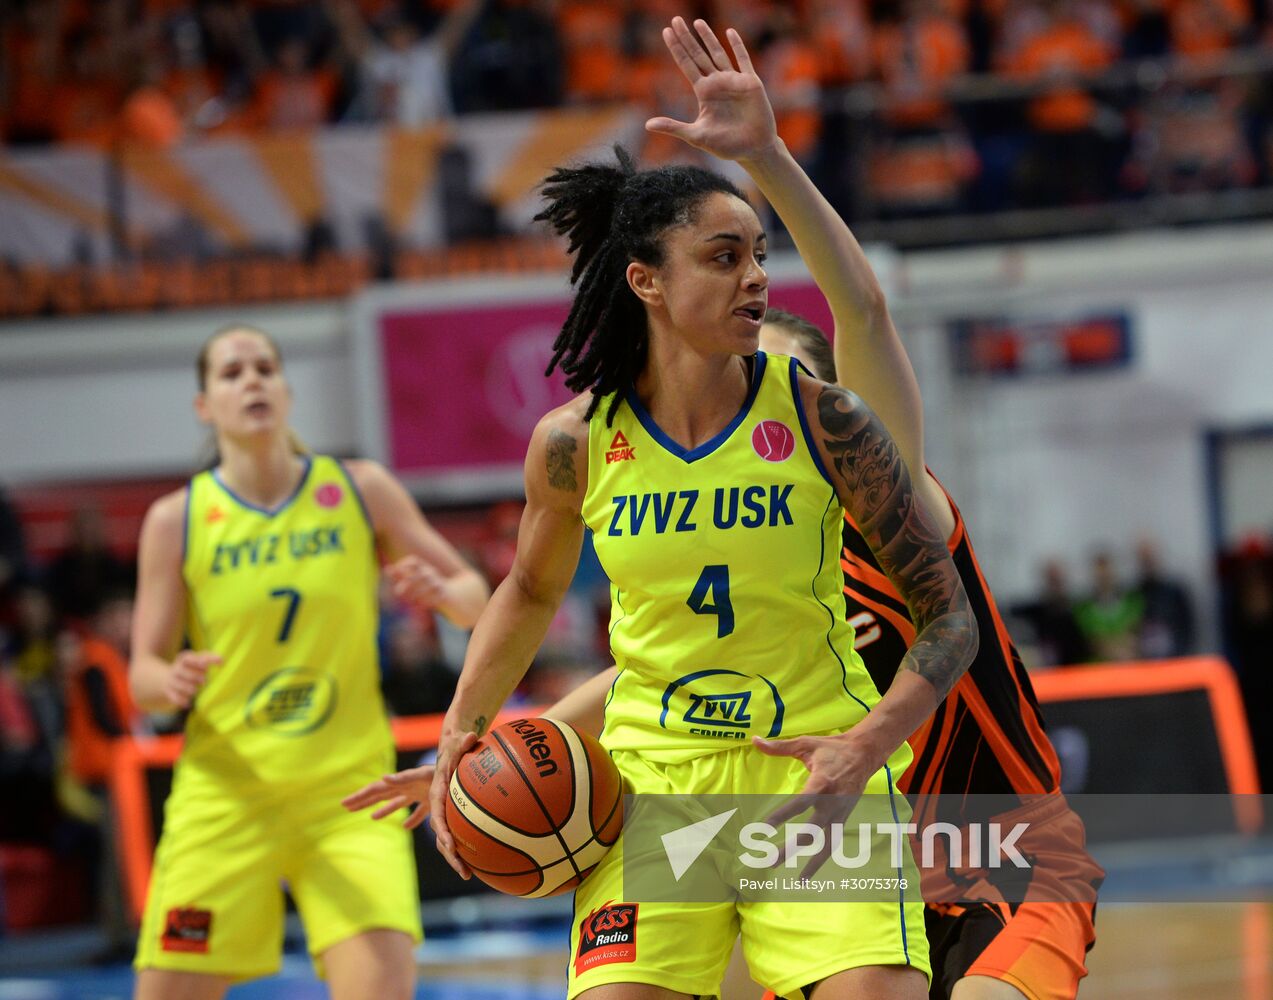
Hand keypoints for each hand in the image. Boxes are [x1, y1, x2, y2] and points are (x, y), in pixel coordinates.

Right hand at [165, 651, 220, 708]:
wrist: (165, 679)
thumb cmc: (190, 668)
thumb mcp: (197, 660)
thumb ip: (209, 658)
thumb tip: (222, 660)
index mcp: (184, 659)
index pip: (190, 659)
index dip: (198, 662)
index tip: (206, 666)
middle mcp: (176, 669)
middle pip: (191, 675)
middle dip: (199, 678)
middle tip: (203, 681)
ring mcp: (171, 681)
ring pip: (186, 688)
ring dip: (193, 689)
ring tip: (194, 689)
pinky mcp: (168, 692)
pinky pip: (177, 698)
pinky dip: (183, 701)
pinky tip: (187, 702)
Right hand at [342, 764, 435, 828]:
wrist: (462, 763)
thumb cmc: (444, 768)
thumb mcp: (425, 772)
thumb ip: (406, 776)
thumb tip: (383, 778)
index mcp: (405, 781)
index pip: (378, 788)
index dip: (362, 796)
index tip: (346, 803)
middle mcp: (409, 785)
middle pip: (382, 793)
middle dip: (364, 800)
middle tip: (345, 807)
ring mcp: (419, 791)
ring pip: (397, 801)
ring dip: (382, 809)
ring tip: (369, 818)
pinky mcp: (432, 798)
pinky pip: (417, 810)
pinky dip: (410, 819)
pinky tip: (404, 827)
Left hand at [387, 555, 449, 612]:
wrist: (452, 596)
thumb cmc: (427, 588)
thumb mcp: (414, 579)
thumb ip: (401, 575)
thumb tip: (387, 569)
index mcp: (423, 569)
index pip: (414, 561)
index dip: (404, 565)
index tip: (397, 575)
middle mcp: (431, 574)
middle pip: (421, 574)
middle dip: (408, 583)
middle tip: (397, 592)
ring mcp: (439, 584)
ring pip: (430, 585)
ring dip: (417, 594)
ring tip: (410, 602)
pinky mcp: (445, 595)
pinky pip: (437, 597)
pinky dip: (428, 602)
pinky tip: (421, 606)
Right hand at [427, 726, 481, 877]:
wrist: (448, 746)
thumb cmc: (454, 744)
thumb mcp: (457, 742)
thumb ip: (463, 741)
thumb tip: (473, 735)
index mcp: (437, 791)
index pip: (437, 815)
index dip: (443, 832)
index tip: (451, 847)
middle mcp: (437, 802)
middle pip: (441, 832)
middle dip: (451, 854)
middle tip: (464, 872)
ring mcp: (440, 807)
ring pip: (448, 837)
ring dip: (454, 856)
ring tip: (468, 874)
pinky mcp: (446, 808)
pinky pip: (450, 831)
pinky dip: (458, 848)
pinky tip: (466, 866)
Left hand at [646, 17, 778, 163]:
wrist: (753, 150)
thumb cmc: (726, 145)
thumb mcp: (696, 136)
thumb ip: (673, 127)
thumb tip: (647, 125)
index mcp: (704, 92)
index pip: (686, 65)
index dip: (677, 49)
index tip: (666, 32)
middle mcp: (717, 83)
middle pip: (698, 55)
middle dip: (687, 38)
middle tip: (675, 19)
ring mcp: (734, 80)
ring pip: (718, 53)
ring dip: (708, 38)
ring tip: (697, 22)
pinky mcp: (750, 83)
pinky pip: (743, 59)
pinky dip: (737, 46)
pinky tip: (729, 32)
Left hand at [752, 731, 880, 878]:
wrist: (865, 753)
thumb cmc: (831, 747)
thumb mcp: (805, 744)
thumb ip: (779, 747)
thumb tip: (754, 741)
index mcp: (822, 782)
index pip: (800, 803)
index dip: (782, 816)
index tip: (764, 827)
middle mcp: (833, 802)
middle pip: (811, 831)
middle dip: (791, 848)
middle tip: (770, 861)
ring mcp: (841, 813)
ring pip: (827, 844)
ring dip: (812, 863)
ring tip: (797, 881)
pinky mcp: (845, 818)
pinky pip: (834, 842)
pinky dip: (823, 858)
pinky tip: (810, 873)